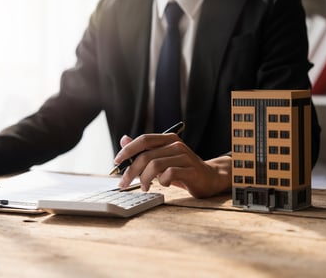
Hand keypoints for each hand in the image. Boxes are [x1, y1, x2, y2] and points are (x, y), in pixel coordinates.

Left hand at [115, 133, 230, 197]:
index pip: (144, 139)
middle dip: (131, 171)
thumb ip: (144, 150)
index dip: (128, 150)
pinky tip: (165, 185)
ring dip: (145, 179)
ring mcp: (185, 157)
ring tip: (145, 187)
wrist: (209, 178)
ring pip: (155, 165)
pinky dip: (162, 182)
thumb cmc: (182, 169)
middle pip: (146, 156)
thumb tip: (124, 139)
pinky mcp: (191, 170)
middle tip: (124, 183)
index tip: (116, 161)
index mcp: (168, 139)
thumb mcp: (161, 158)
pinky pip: (169, 174)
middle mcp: (176, 145)